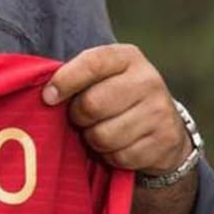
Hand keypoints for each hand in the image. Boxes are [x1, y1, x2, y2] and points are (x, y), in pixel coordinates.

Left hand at [42, 44, 189, 175]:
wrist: (165, 124)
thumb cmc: (117, 96)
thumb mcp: (102, 76)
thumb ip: (76, 77)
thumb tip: (47, 95)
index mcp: (127, 57)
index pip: (91, 63)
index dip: (64, 82)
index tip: (48, 97)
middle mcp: (148, 79)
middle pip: (92, 105)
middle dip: (78, 117)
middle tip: (81, 119)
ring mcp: (160, 110)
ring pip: (104, 136)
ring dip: (94, 139)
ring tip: (101, 131)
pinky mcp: (165, 140)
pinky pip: (120, 157)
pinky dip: (112, 157)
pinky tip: (119, 145)